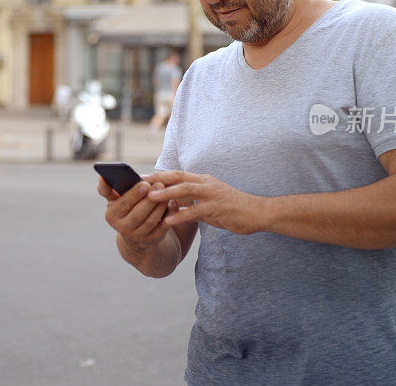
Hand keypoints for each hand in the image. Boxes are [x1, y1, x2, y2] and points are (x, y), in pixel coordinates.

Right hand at [98, 178, 176, 249]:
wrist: (135, 232)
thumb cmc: (126, 208)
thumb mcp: (115, 199)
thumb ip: (108, 188)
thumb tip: (101, 177)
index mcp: (112, 216)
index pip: (123, 204)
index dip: (134, 194)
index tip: (145, 184)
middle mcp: (123, 228)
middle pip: (138, 213)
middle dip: (150, 198)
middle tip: (160, 184)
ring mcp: (138, 237)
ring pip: (151, 220)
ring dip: (161, 206)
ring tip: (168, 192)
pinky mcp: (151, 241)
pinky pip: (163, 228)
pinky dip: (170, 215)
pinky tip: (174, 203)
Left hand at [145, 171, 261, 233]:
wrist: (257, 213)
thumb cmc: (231, 209)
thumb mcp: (208, 202)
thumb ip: (191, 202)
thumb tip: (172, 204)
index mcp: (203, 180)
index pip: (177, 174)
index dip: (158, 175)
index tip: (141, 178)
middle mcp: (206, 183)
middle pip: (178, 177)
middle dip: (158, 179)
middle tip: (139, 183)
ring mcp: (212, 195)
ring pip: (186, 190)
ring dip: (167, 193)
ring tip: (150, 198)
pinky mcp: (217, 208)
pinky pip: (196, 211)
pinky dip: (181, 215)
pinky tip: (168, 221)